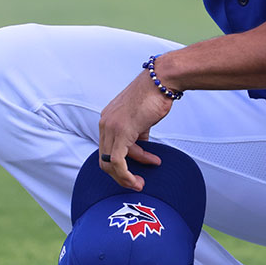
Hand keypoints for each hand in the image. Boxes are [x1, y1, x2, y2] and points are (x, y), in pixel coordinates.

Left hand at [97, 69, 173, 189]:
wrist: (161, 80)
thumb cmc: (155, 95)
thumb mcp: (143, 118)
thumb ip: (138, 133)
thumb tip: (141, 146)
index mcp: (107, 119)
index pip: (107, 149)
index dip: (121, 164)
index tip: (137, 170)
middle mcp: (105, 123)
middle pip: (104, 159)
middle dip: (120, 174)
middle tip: (136, 182)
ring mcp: (111, 127)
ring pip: (108, 163)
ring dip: (124, 178)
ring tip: (140, 183)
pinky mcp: (121, 132)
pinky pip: (117, 162)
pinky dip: (125, 175)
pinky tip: (136, 181)